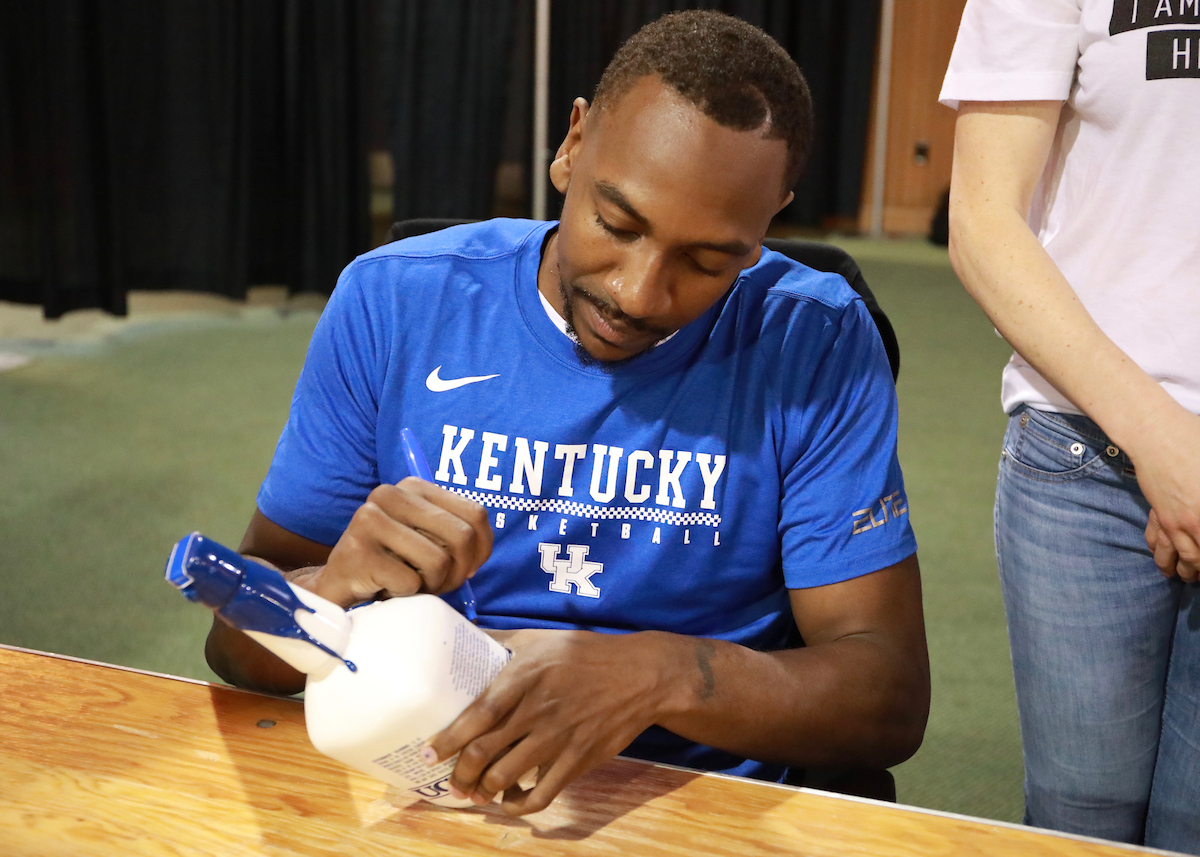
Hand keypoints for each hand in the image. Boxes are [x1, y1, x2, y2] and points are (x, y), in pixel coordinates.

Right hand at [294, 478, 491, 607]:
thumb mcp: (428, 540)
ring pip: (438, 561)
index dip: (482, 549)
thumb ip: (455, 535)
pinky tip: (388, 588)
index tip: (468, 569)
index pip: (475, 514)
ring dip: (432, 585)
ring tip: (412, 585)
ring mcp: (369, 520)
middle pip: (461, 536)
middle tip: (439, 584)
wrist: (339, 586)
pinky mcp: (357, 551)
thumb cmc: (392, 564)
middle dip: (458, 571)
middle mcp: (390, 494)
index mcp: (413, 486)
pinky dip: (406, 594)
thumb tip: (479, 551)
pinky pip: (410, 581)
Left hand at [424, 629, 682, 814]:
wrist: (641, 675)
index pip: (479, 713)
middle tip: (450, 780)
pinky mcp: (578, 759)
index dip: (451, 737)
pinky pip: (543, 794)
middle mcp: (538, 710)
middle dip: (460, 773)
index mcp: (526, 676)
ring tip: (473, 791)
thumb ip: (502, 641)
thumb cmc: (586, 654)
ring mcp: (559, 738)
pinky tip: (510, 801)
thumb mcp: (542, 637)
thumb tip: (464, 637)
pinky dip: (520, 805)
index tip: (429, 752)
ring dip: (483, 790)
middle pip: (486, 752)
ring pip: (507, 776)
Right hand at [1132, 407, 1199, 582]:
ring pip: (1177, 555)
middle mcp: (1194, 523)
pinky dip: (1158, 552)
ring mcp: (1173, 519)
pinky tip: (1161, 556)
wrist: (1157, 436)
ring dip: (1181, 569)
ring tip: (1182, 576)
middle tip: (1199, 576)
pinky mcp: (1158, 511)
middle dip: (1198, 571)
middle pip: (1198, 558)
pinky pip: (1155, 539)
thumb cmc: (1194, 445)